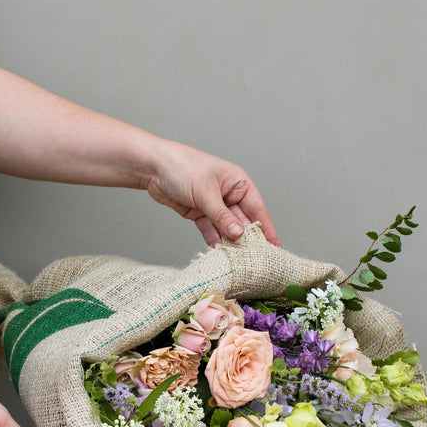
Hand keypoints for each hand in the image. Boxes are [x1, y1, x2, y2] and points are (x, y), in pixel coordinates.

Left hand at [145, 140, 280, 247]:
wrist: (152, 167)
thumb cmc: (181, 167)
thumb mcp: (205, 193)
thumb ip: (221, 216)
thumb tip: (238, 234)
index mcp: (237, 182)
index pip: (257, 208)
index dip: (266, 228)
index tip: (274, 246)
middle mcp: (228, 193)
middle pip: (242, 220)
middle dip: (247, 239)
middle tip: (255, 259)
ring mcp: (213, 204)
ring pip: (226, 227)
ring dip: (230, 242)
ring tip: (237, 260)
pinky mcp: (199, 213)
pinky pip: (210, 230)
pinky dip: (213, 240)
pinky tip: (219, 253)